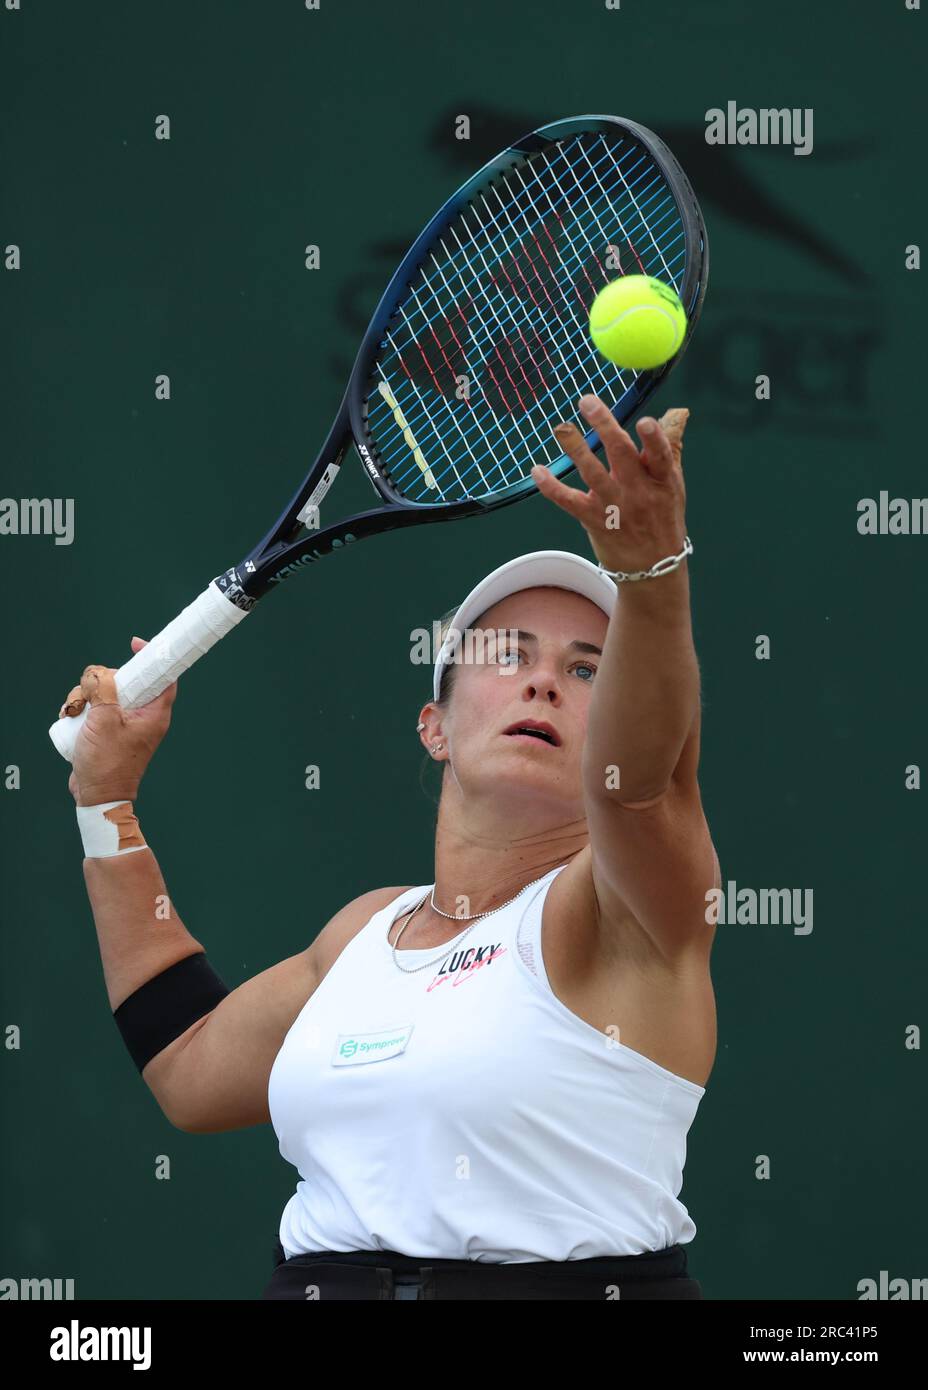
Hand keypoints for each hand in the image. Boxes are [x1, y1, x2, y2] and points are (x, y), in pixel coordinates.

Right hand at [61, 637, 177, 805]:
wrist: (98, 796)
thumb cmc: (108, 763)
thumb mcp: (104, 720)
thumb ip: (103, 690)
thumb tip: (98, 673)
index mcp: (154, 714)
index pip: (163, 677)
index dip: (153, 658)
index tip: (136, 645)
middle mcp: (144, 718)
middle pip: (127, 682)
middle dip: (103, 681)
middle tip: (91, 691)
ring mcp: (126, 724)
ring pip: (107, 694)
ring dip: (87, 696)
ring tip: (76, 709)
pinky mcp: (110, 731)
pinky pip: (97, 709)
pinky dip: (83, 708)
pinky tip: (70, 715)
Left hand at [531, 393, 689, 574]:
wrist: (652, 567)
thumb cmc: (662, 517)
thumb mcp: (673, 483)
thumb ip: (671, 445)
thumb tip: (679, 411)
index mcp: (662, 480)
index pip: (661, 456)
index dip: (654, 439)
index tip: (644, 421)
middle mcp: (638, 492)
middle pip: (621, 455)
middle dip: (604, 426)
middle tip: (588, 402)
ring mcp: (614, 506)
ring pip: (592, 473)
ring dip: (575, 448)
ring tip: (562, 427)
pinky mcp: (593, 520)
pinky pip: (568, 501)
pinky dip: (551, 486)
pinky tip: (537, 470)